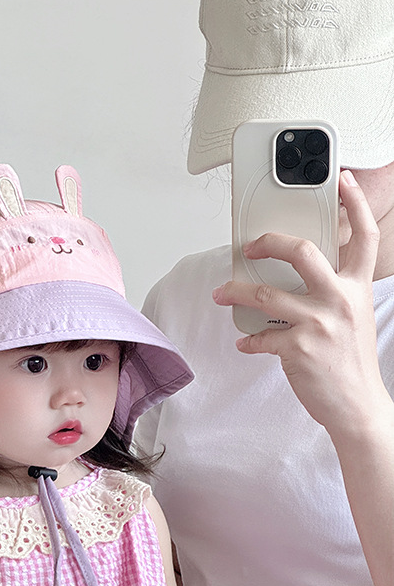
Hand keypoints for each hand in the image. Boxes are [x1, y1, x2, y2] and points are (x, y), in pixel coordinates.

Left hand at [212, 170, 387, 438]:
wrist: (358, 406)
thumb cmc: (350, 360)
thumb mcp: (353, 316)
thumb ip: (333, 289)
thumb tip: (295, 273)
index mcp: (357, 287)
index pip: (363, 236)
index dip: (354, 204)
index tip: (341, 179)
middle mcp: (341, 299)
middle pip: (302, 251)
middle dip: (268, 241)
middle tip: (250, 244)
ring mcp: (320, 323)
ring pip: (266, 293)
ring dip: (236, 291)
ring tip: (222, 293)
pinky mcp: (299, 348)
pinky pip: (261, 335)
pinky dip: (249, 339)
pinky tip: (246, 341)